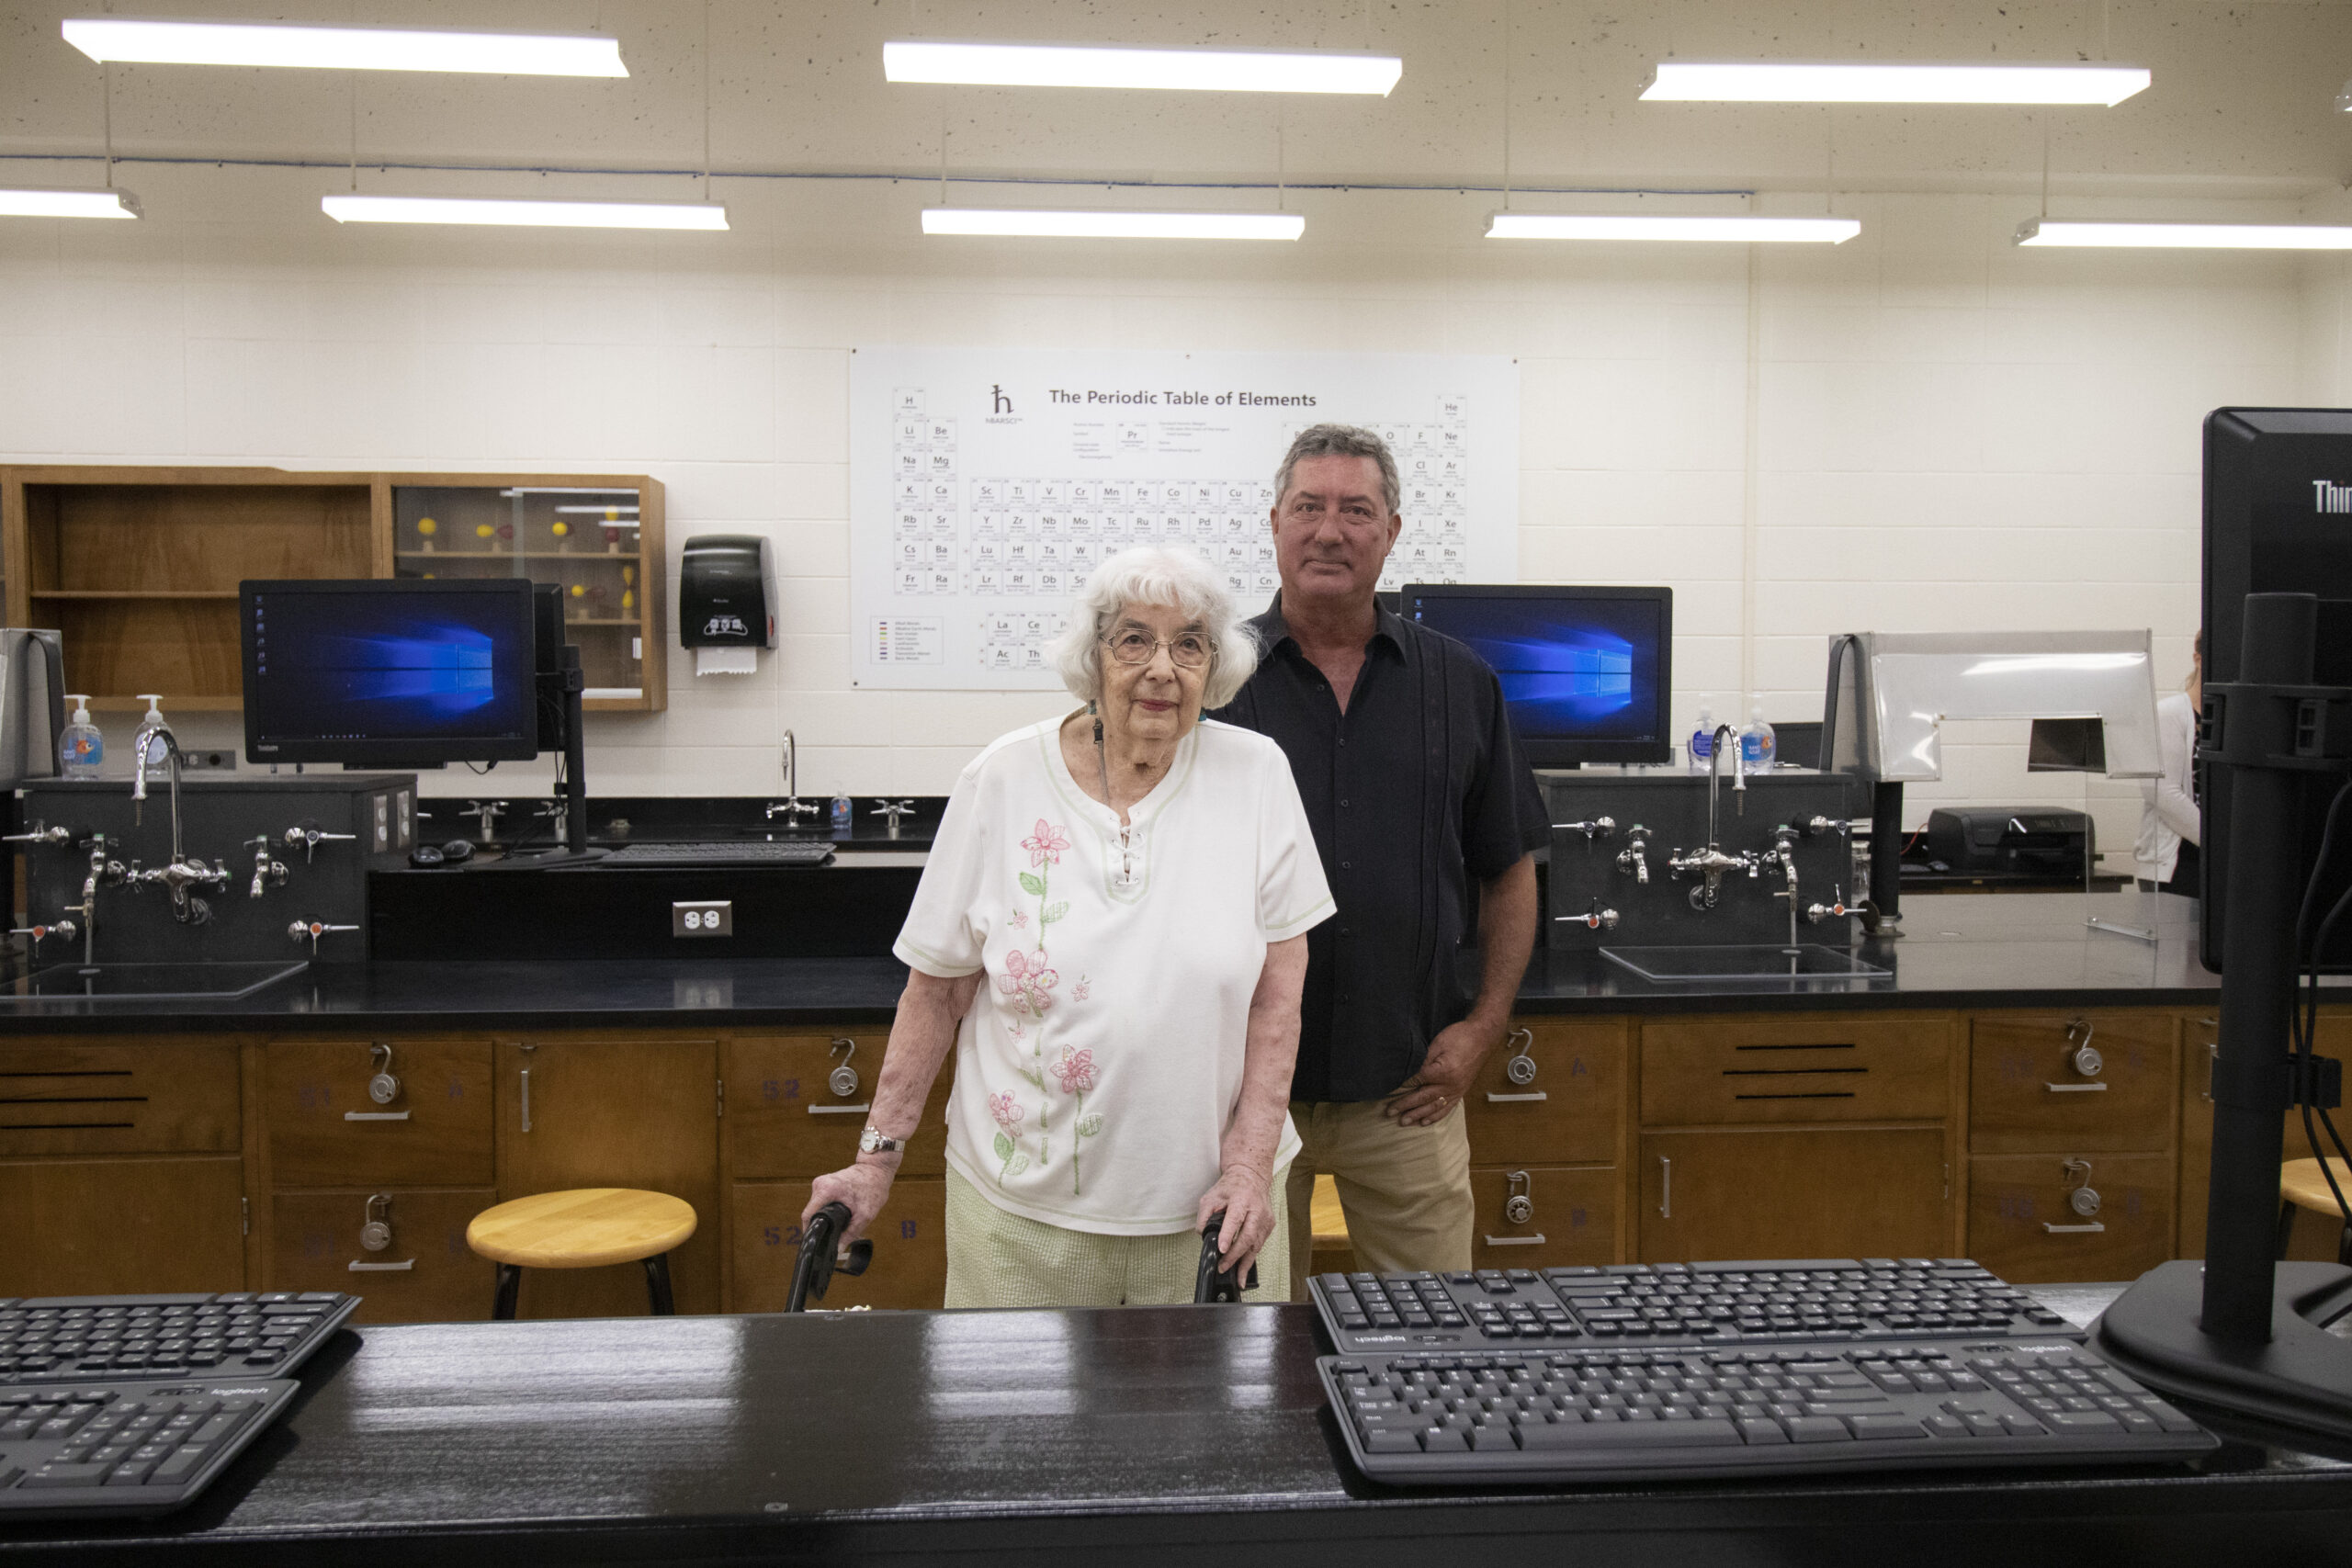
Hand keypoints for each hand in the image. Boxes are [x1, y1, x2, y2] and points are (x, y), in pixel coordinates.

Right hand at [801, 1158, 895, 1244]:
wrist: (877, 1170)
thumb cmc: (873, 1189)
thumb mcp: (864, 1216)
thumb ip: (850, 1234)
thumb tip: (837, 1250)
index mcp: (826, 1190)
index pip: (808, 1215)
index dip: (810, 1231)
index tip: (814, 1243)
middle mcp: (819, 1184)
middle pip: (812, 1213)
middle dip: (821, 1225)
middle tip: (832, 1236)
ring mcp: (820, 1183)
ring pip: (816, 1208)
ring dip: (825, 1217)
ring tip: (839, 1223)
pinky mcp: (823, 1184)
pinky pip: (820, 1202)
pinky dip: (827, 1210)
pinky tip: (838, 1215)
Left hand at [1195, 1162, 1277, 1280]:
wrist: (1251, 1176)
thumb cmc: (1230, 1187)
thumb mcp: (1211, 1196)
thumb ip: (1204, 1216)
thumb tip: (1203, 1235)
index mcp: (1241, 1198)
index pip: (1235, 1218)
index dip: (1228, 1235)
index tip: (1221, 1249)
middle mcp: (1256, 1209)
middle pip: (1248, 1236)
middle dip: (1235, 1255)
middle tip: (1223, 1267)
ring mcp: (1266, 1218)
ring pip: (1256, 1244)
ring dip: (1246, 1263)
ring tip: (1237, 1278)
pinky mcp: (1269, 1225)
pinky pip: (1259, 1244)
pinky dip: (1251, 1257)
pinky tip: (1244, 1268)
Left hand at [1384, 1017, 1501, 1127]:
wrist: (1482, 1038)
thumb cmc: (1460, 1037)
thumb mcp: (1438, 1043)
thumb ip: (1423, 1059)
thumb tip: (1408, 1072)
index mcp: (1443, 1071)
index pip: (1417, 1081)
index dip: (1402, 1086)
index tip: (1389, 1090)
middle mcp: (1450, 1085)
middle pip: (1423, 1098)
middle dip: (1405, 1106)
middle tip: (1390, 1112)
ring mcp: (1456, 1090)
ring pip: (1434, 1107)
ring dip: (1417, 1115)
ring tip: (1404, 1121)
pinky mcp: (1461, 1092)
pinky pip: (1447, 1108)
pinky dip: (1435, 1116)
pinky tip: (1425, 1122)